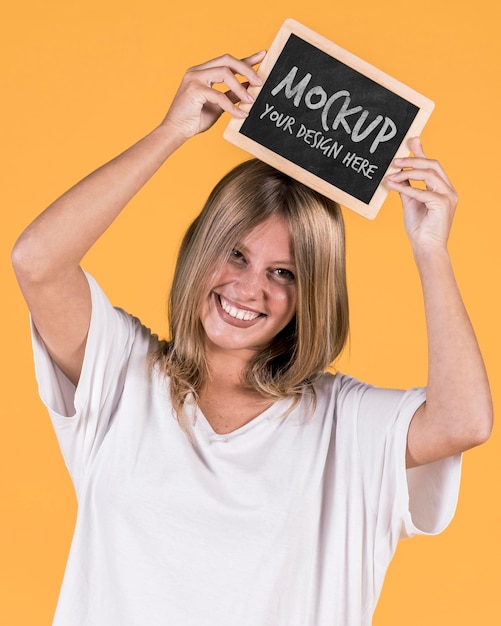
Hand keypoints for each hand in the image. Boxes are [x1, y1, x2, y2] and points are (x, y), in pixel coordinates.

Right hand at [161, 51, 265, 139]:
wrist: (176, 132)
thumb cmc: (194, 120)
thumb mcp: (218, 106)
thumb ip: (231, 96)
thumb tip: (249, 92)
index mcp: (203, 72)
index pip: (227, 62)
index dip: (246, 59)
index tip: (263, 56)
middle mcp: (197, 71)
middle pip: (227, 60)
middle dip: (246, 69)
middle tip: (260, 82)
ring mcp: (194, 78)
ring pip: (224, 73)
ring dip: (241, 87)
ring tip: (251, 101)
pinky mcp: (193, 90)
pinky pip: (218, 95)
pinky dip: (231, 106)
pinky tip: (240, 114)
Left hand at [386, 138, 457, 252]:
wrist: (425, 248)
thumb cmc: (419, 228)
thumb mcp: (410, 202)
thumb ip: (407, 186)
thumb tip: (398, 172)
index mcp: (443, 189)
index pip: (433, 165)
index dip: (421, 153)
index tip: (410, 141)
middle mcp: (449, 190)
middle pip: (433, 165)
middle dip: (413, 160)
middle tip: (395, 160)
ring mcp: (448, 197)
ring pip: (429, 174)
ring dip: (408, 172)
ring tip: (392, 175)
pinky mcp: (442, 204)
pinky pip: (422, 191)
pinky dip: (406, 188)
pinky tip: (393, 186)